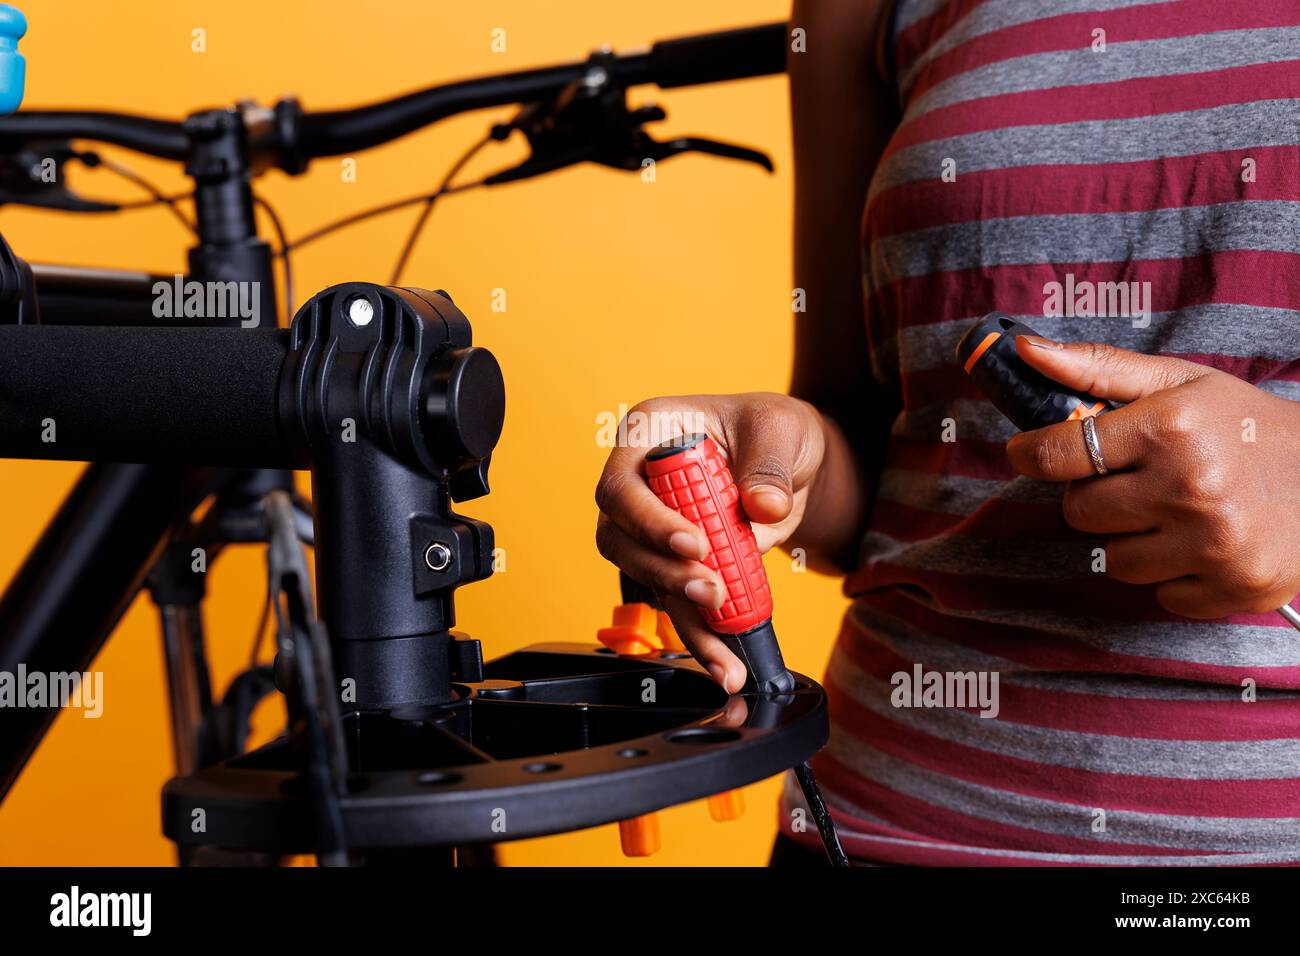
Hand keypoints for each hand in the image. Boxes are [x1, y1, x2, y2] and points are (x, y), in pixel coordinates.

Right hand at [595, 393, 825, 690]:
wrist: (793, 465)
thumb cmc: (773, 429)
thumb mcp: (780, 427)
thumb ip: (769, 464)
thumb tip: (762, 506)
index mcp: (648, 433)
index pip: (623, 484)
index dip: (649, 521)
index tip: (695, 544)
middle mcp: (639, 483)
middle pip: (620, 540)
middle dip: (665, 574)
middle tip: (712, 591)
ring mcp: (651, 528)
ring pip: (645, 580)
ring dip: (683, 616)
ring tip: (724, 643)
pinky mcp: (675, 564)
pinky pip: (677, 603)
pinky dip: (702, 635)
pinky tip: (725, 660)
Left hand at [1005, 336, 1299, 618]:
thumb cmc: (1245, 424)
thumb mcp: (1181, 383)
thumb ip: (1099, 368)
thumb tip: (1026, 351)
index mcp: (1171, 428)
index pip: (1060, 451)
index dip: (1031, 452)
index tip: (1026, 452)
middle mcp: (1190, 486)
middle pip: (1080, 511)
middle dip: (1098, 496)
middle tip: (1138, 480)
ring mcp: (1214, 543)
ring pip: (1114, 561)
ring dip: (1133, 540)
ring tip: (1176, 512)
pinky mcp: (1235, 586)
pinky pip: (1161, 595)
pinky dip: (1174, 575)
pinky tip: (1205, 544)